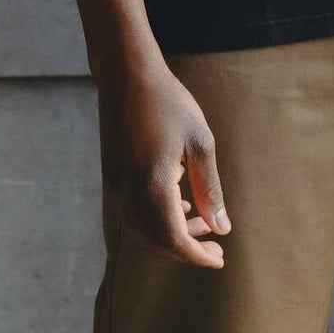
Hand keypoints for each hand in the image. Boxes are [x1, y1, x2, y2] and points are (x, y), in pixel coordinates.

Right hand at [96, 56, 232, 265]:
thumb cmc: (168, 103)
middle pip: (156, 242)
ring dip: (170, 236)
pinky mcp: (112, 175)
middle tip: (214, 245)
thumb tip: (221, 227)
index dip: (197, 255)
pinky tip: (178, 204)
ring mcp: (116, 185)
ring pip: (142, 231)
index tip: (219, 258)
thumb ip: (210, 188)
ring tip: (201, 223)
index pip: (174, 240)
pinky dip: (155, 220)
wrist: (126, 74)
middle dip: (186, 250)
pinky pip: (133, 213)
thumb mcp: (200, 142)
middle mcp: (128, 192)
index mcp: (152, 185)